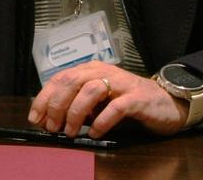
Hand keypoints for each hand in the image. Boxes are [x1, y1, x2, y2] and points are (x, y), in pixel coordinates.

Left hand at [27, 62, 188, 137]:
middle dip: (57, 105)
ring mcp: (121, 84)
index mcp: (91, 70)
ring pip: (90, 90)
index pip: (60, 78)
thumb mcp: (99, 102)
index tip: (35, 117)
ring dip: (75, 112)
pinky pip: (115, 107)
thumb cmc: (129, 103)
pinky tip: (94, 133)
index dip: (45, 97)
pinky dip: (101, 121)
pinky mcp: (137, 98)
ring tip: (70, 131)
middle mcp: (103, 72)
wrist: (167, 102)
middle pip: (71, 81)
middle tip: (51, 127)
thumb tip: (52, 119)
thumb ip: (79, 106)